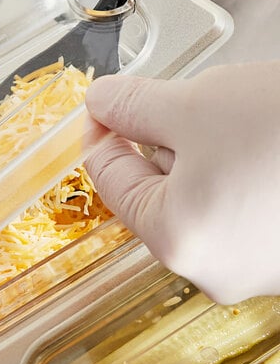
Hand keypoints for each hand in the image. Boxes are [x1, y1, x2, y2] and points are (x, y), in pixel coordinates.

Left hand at [84, 62, 279, 303]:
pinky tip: (263, 135)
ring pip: (199, 190)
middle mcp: (215, 266)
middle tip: (177, 97)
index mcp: (177, 238)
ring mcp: (257, 262)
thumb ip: (131, 104)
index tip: (106, 100)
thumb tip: (100, 102)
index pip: (108, 176)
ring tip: (236, 115)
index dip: (101, 129)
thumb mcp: (194, 104)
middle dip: (157, 135)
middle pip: (154, 185)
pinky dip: (236, 162)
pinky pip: (238, 199)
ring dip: (200, 145)